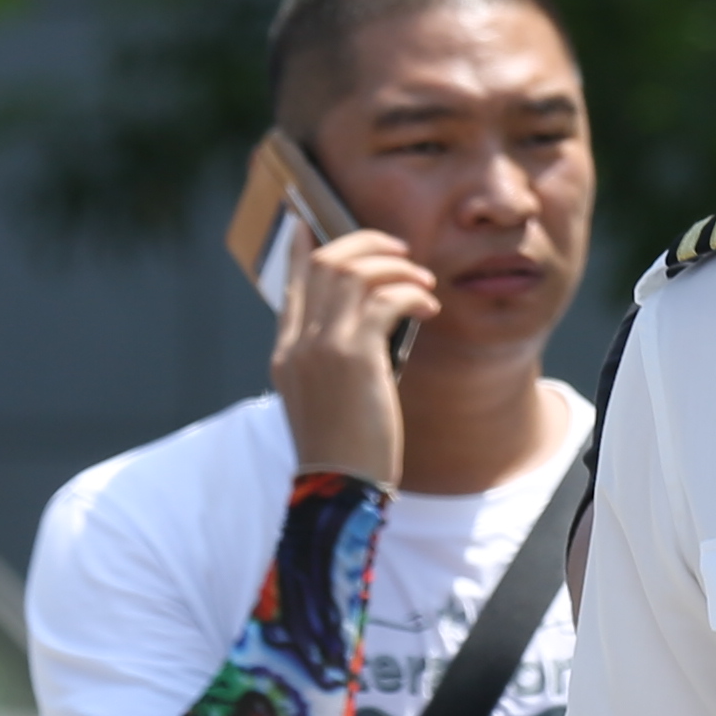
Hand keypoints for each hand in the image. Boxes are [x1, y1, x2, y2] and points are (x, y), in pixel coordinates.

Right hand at [271, 226, 445, 483]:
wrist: (339, 489)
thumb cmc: (345, 455)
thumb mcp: (328, 401)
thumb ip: (335, 362)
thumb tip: (372, 330)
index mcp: (286, 354)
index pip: (292, 285)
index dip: (302, 251)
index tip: (310, 226)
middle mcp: (297, 343)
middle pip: (325, 264)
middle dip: (365, 246)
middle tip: (400, 251)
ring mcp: (320, 347)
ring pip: (355, 272)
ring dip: (396, 267)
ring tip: (424, 284)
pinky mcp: (352, 356)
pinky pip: (384, 298)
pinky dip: (411, 293)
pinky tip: (428, 307)